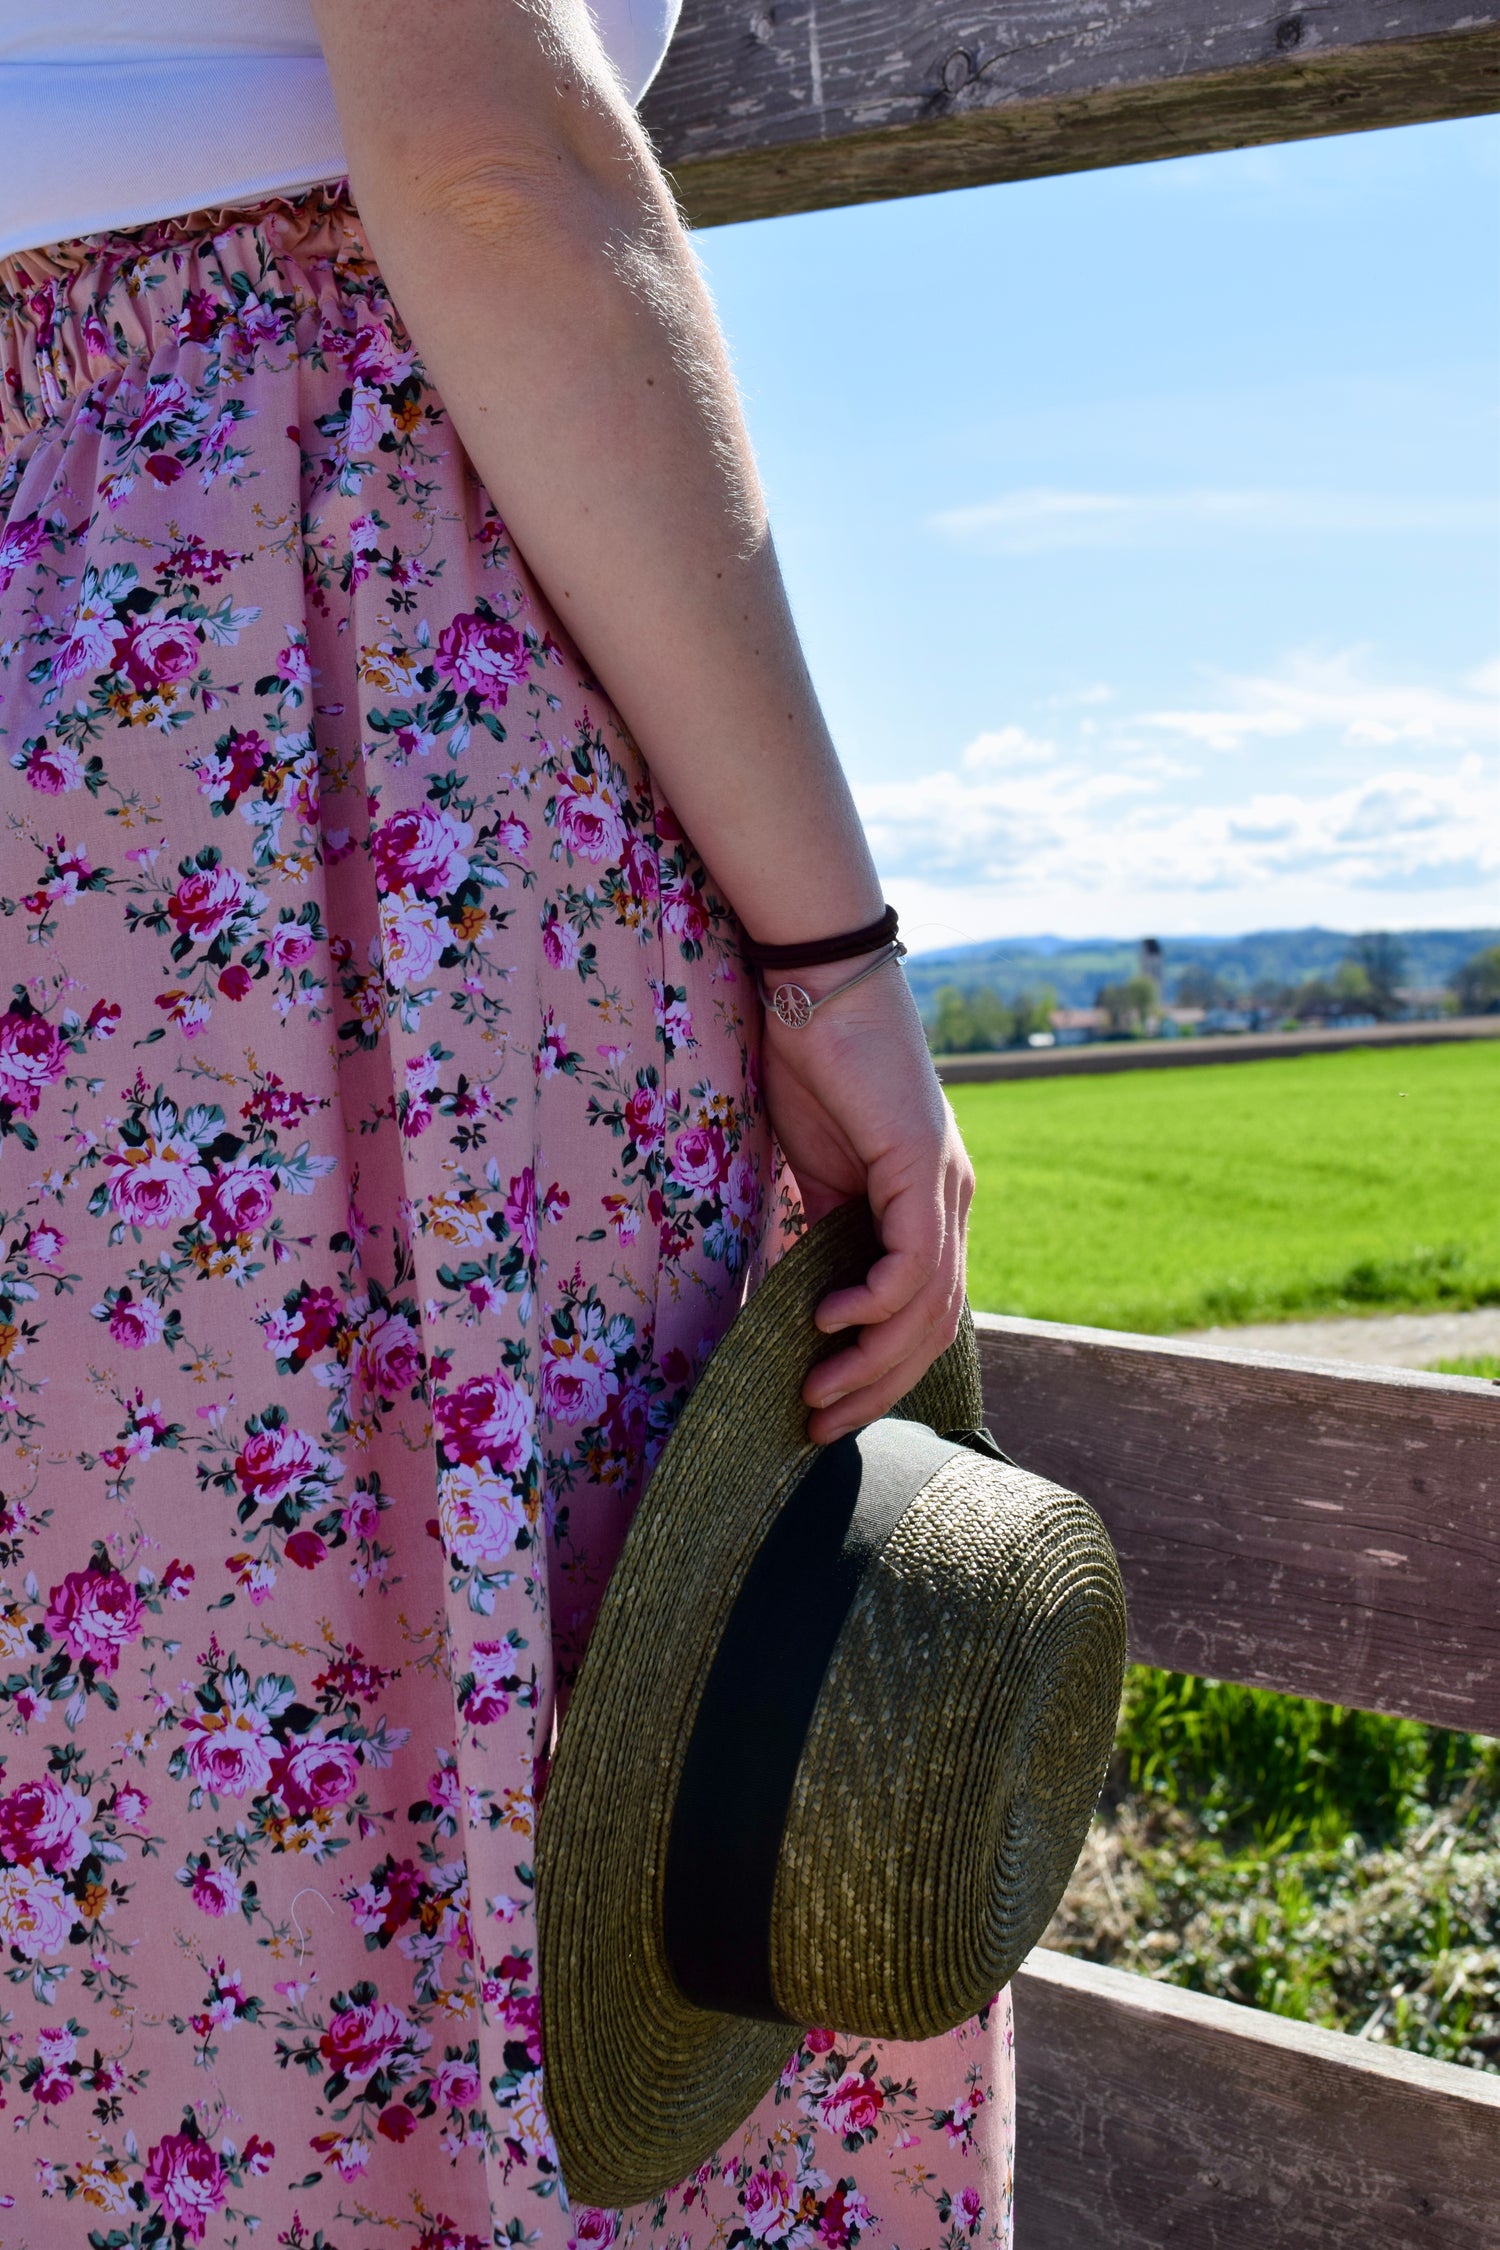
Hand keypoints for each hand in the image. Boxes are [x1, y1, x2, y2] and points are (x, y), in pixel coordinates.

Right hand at [759, 957, 975, 1443]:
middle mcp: (951, 1200)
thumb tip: (784, 1305)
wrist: (817, 984)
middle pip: (936, 1327)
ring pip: (929, 1307)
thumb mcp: (810, 1170)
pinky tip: (829, 1322)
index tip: (825, 1411)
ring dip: (872, 1362)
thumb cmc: (810, 1064)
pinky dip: (876, 1304)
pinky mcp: (922, 1166)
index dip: (880, 1372)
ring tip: (815, 1391)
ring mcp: (944, 1184)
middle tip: (816, 1426)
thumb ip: (814, 1233)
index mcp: (928, 1204)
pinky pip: (915, 1261)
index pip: (923, 1313)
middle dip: (877, 1389)